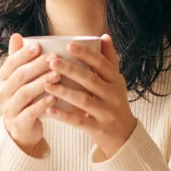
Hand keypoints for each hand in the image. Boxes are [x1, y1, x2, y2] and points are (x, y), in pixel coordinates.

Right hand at [0, 34, 60, 153]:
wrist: (22, 129)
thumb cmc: (24, 98)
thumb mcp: (19, 78)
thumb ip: (18, 58)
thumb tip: (16, 35)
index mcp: (1, 79)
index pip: (11, 63)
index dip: (24, 54)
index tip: (39, 46)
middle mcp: (1, 93)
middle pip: (19, 76)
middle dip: (37, 66)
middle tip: (55, 58)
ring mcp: (9, 109)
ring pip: (25, 93)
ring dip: (42, 82)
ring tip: (57, 75)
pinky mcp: (19, 123)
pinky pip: (31, 112)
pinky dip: (42, 104)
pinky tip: (54, 97)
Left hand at [43, 35, 137, 158]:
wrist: (124, 135)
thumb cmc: (115, 102)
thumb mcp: (116, 81)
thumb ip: (109, 60)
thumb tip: (104, 36)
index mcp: (116, 81)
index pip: (102, 64)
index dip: (86, 54)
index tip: (69, 45)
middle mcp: (113, 95)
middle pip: (90, 80)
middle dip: (71, 70)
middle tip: (52, 62)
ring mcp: (106, 113)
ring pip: (83, 100)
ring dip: (64, 91)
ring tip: (46, 84)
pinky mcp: (98, 129)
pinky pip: (79, 121)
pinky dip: (64, 115)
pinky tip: (49, 109)